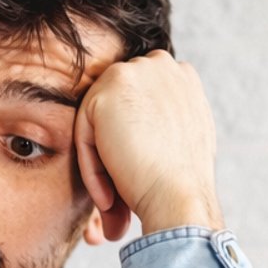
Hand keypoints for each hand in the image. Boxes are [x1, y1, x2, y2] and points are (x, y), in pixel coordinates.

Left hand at [72, 49, 224, 241]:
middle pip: (116, 108)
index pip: (138, 103)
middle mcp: (160, 64)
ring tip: (112, 203)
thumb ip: (162, 121)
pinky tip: (108, 199)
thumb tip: (137, 134)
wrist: (181, 198)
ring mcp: (134, 73)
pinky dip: (91, 170)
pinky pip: (83, 133)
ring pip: (97, 121)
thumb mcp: (183, 139)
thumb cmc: (184, 183)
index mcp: (182, 75)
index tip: (132, 180)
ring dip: (101, 162)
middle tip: (115, 197)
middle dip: (112, 149)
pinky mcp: (108, 91)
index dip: (132, 142)